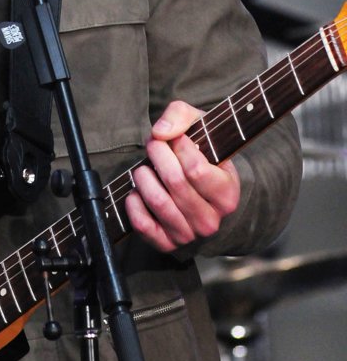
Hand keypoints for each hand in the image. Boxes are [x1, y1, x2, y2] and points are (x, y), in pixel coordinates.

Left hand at [124, 100, 239, 252]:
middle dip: (157, 155)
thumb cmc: (201, 154)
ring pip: (159, 201)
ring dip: (143, 177)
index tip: (174, 138)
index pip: (196, 169)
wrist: (200, 191)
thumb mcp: (200, 126)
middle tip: (153, 145)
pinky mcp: (167, 243)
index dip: (178, 146)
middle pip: (175, 182)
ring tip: (144, 167)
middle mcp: (211, 220)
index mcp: (227, 194)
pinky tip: (136, 191)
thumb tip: (161, 132)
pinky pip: (144, 226)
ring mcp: (189, 234)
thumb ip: (181, 116)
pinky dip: (134, 204)